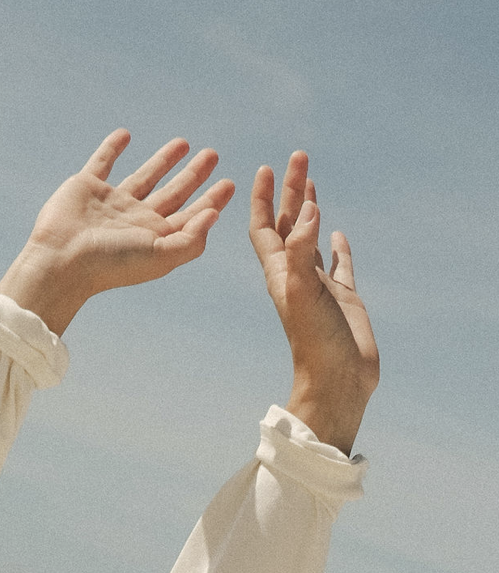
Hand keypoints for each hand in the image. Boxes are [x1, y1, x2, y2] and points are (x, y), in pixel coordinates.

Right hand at [0, 129, 234, 336]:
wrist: (62, 260)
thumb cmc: (110, 264)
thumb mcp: (159, 257)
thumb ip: (190, 240)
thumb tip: (214, 216)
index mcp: (154, 237)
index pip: (190, 215)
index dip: (211, 200)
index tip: (230, 184)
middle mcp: (135, 220)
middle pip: (172, 193)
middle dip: (194, 175)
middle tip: (212, 155)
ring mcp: (111, 203)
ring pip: (144, 176)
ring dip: (164, 160)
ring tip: (184, 143)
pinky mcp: (86, 187)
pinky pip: (102, 162)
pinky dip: (112, 147)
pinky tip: (124, 135)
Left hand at [250, 153, 378, 454]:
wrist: (337, 383)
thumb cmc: (316, 343)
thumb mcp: (304, 292)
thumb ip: (301, 251)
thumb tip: (308, 211)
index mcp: (280, 274)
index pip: (265, 228)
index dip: (263, 199)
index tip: (266, 167)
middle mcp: (296, 276)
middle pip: (289, 225)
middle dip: (291, 191)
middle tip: (299, 156)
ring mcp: (319, 287)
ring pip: (311, 240)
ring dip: (310, 211)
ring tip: (312, 183)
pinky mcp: (342, 298)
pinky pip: (338, 265)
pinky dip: (337, 246)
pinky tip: (337, 233)